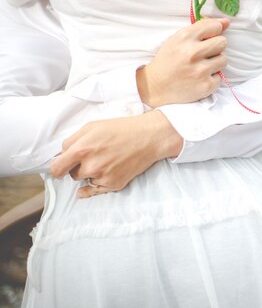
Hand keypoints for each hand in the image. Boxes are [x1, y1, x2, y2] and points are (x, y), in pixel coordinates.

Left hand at [49, 110, 182, 198]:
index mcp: (81, 150)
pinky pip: (95, 190)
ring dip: (90, 174)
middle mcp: (90, 166)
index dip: (57, 168)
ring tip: (105, 161)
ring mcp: (102, 177)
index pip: (56, 169)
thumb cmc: (121, 129)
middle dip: (78, 167)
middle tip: (93, 157)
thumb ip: (72, 141)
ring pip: (85, 181)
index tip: (62, 167)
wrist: (149, 137)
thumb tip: (61, 156)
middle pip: (72, 174)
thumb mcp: (92, 126)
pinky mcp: (114, 185)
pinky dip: (95, 185)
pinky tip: (94, 182)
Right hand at [136, 18, 229, 107]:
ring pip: (224, 59)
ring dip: (215, 62)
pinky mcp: (206, 85)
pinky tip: (200, 78)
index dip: (213, 32)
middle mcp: (193, 52)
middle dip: (216, 47)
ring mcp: (200, 70)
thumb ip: (203, 27)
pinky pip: (220, 76)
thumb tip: (226, 22)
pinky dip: (212, 77)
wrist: (156, 85)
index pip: (215, 27)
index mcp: (185, 37)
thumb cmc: (170, 59)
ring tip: (202, 66)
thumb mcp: (179, 38)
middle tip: (205, 53)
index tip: (207, 38)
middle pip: (222, 42)